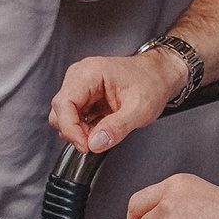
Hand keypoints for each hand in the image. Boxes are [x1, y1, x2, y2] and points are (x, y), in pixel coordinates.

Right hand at [49, 50, 186, 152]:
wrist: (159, 75)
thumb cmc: (152, 83)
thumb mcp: (140, 109)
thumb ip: (117, 127)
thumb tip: (95, 143)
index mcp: (90, 72)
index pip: (64, 103)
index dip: (71, 129)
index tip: (85, 145)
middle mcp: (79, 76)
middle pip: (60, 111)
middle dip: (76, 131)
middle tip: (98, 140)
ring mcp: (79, 85)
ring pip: (63, 116)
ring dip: (79, 131)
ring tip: (103, 131)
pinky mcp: (83, 95)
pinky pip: (73, 117)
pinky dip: (84, 128)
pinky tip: (102, 126)